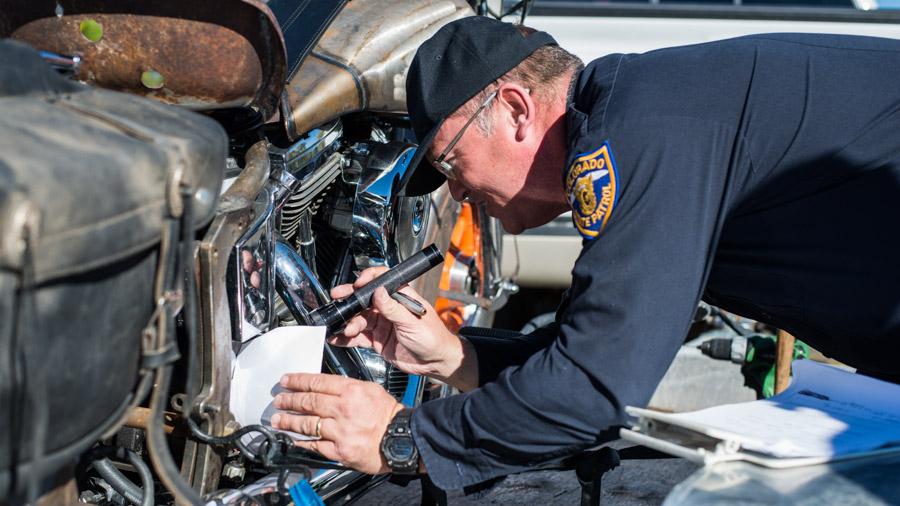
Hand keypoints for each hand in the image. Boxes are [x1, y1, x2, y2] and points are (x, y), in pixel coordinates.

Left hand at [270, 373, 403, 474]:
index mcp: (351, 391)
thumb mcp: (370, 389)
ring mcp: (340, 431)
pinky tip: (292, 439)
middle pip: (308, 401)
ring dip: (289, 421)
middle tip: (279, 399)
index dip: (297, 380)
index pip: (317, 382)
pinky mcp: (339, 450)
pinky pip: (314, 445)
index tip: (286, 380)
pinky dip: (301, 442)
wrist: (401, 439)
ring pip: (307, 424)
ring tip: (278, 419)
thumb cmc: (389, 415)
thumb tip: (325, 386)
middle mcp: (343, 409)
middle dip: (289, 400)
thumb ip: (347, 387)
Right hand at [327, 267, 477, 389]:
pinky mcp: (377, 340)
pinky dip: (347, 338)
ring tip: (345, 329)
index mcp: (402, 298)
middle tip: (338, 297)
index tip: (359, 283)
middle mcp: (390, 309)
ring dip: (350, 322)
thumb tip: (379, 292)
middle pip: (366, 299)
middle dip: (351, 298)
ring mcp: (383, 324)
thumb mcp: (413, 322)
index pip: (383, 281)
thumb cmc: (433, 339)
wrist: (435, 363)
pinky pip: (359, 337)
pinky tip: (338, 338)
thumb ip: (394, 309)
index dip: (370, 279)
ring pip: (360, 319)